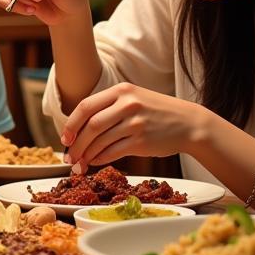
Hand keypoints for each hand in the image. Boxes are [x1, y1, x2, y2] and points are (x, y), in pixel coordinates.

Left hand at [61, 83, 202, 172]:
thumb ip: (108, 107)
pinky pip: (112, 152)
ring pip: (100, 141)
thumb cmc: (156, 112)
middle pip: (91, 126)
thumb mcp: (134, 98)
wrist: (189, 124)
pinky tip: (94, 162)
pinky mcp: (142, 141)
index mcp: (121, 91)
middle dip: (76, 143)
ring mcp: (135, 123)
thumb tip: (78, 129)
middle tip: (68, 156)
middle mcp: (127, 104)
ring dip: (85, 155)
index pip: (85, 106)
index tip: (65, 138)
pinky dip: (99, 159)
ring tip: (79, 163)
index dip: (71, 124)